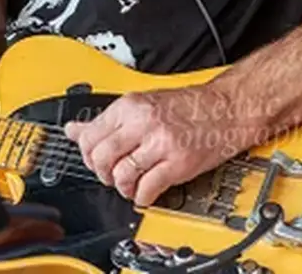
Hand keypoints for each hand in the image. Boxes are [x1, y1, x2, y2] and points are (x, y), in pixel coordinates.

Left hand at [63, 85, 267, 205]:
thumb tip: (74, 130)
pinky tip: (145, 194)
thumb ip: (107, 120)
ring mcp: (161, 143)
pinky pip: (148, 188)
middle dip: (101, 173)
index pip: (89, 136)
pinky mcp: (179, 163)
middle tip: (110, 176)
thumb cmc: (188, 107)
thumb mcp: (142, 103)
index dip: (87, 155)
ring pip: (121, 174)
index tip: (93, 161)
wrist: (227, 108)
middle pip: (101, 157)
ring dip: (121, 187)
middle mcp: (143, 123)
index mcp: (130, 106)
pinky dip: (142, 197)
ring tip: (129, 185)